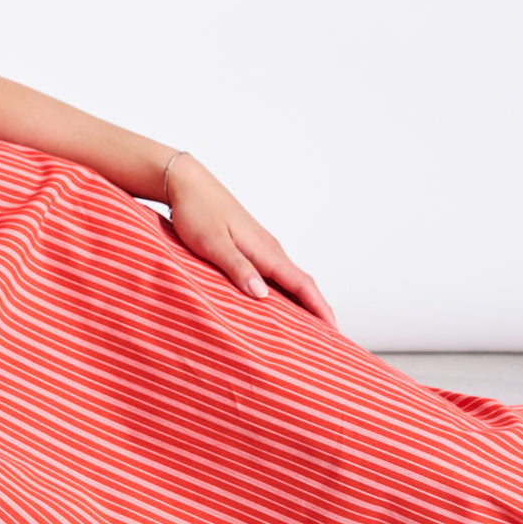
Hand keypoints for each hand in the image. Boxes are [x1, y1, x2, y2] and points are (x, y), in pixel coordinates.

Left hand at [164, 154, 337, 328]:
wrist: (188, 184)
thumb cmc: (197, 212)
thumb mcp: (213, 244)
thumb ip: (238, 268)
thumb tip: (263, 295)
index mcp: (266, 251)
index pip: (302, 285)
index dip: (320, 309)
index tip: (335, 332)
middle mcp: (270, 249)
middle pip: (302, 285)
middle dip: (318, 311)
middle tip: (328, 339)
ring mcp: (261, 247)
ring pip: (289, 279)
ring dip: (302, 302)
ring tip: (306, 329)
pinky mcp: (249, 246)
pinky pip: (275, 273)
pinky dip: (283, 291)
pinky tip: (275, 303)